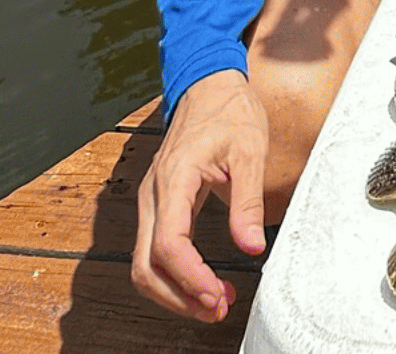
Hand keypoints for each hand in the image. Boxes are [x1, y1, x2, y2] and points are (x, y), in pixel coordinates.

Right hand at [131, 70, 269, 321]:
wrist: (208, 85)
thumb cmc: (230, 111)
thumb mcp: (250, 150)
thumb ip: (248, 200)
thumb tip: (251, 246)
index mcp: (174, 179)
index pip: (170, 244)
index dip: (191, 277)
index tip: (217, 295)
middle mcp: (153, 195)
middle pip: (146, 266)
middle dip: (179, 296)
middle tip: (217, 310)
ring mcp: (151, 202)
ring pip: (145, 264)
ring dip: (175, 291)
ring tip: (213, 303)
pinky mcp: (159, 205)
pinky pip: (154, 250)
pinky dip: (173, 274)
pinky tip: (201, 281)